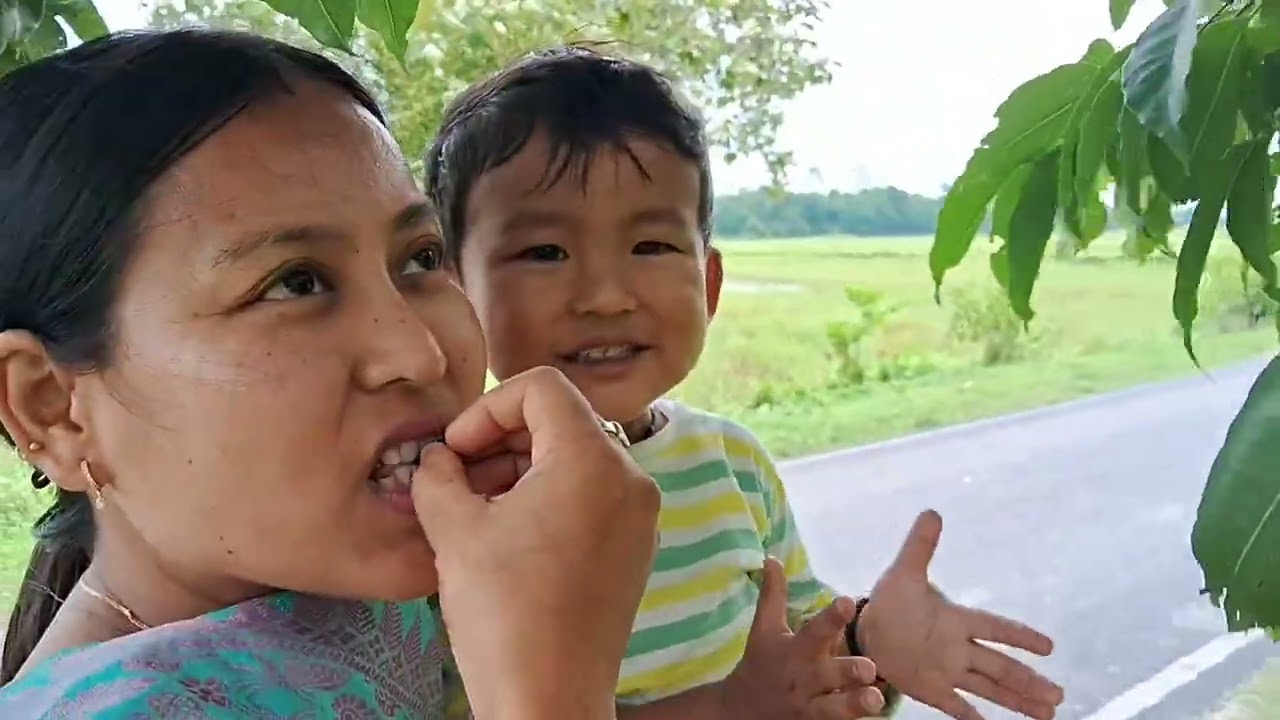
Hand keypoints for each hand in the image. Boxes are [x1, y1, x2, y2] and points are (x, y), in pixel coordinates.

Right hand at [411, 367, 660, 719]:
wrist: (548, 699)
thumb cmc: (503, 615)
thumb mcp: (453, 530)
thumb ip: (438, 474)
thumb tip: (438, 458)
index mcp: (593, 459)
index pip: (541, 388)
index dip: (486, 409)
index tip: (455, 450)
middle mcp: (631, 477)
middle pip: (561, 421)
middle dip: (501, 440)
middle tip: (457, 478)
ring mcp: (641, 515)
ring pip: (576, 459)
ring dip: (522, 469)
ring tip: (475, 509)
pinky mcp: (637, 547)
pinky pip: (594, 496)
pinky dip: (551, 498)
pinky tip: (509, 535)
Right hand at [721, 557, 884, 719]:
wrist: (740, 712)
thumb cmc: (760, 661)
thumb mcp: (764, 628)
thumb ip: (773, 595)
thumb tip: (772, 557)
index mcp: (795, 650)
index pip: (814, 630)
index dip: (831, 616)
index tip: (847, 602)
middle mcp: (805, 677)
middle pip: (829, 674)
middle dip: (849, 671)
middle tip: (869, 667)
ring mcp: (811, 706)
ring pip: (837, 707)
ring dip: (856, 703)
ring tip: (876, 698)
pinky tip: (874, 718)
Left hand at [856, 510, 1063, 719]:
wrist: (863, 631)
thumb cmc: (889, 602)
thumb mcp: (903, 573)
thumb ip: (919, 546)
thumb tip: (931, 512)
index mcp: (956, 620)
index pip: (994, 627)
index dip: (1020, 636)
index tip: (1049, 647)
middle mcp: (958, 648)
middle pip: (1000, 666)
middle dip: (1029, 680)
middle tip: (1058, 694)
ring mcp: (948, 671)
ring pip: (989, 688)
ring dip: (1016, 700)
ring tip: (1047, 714)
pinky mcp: (932, 689)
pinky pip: (957, 707)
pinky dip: (974, 719)